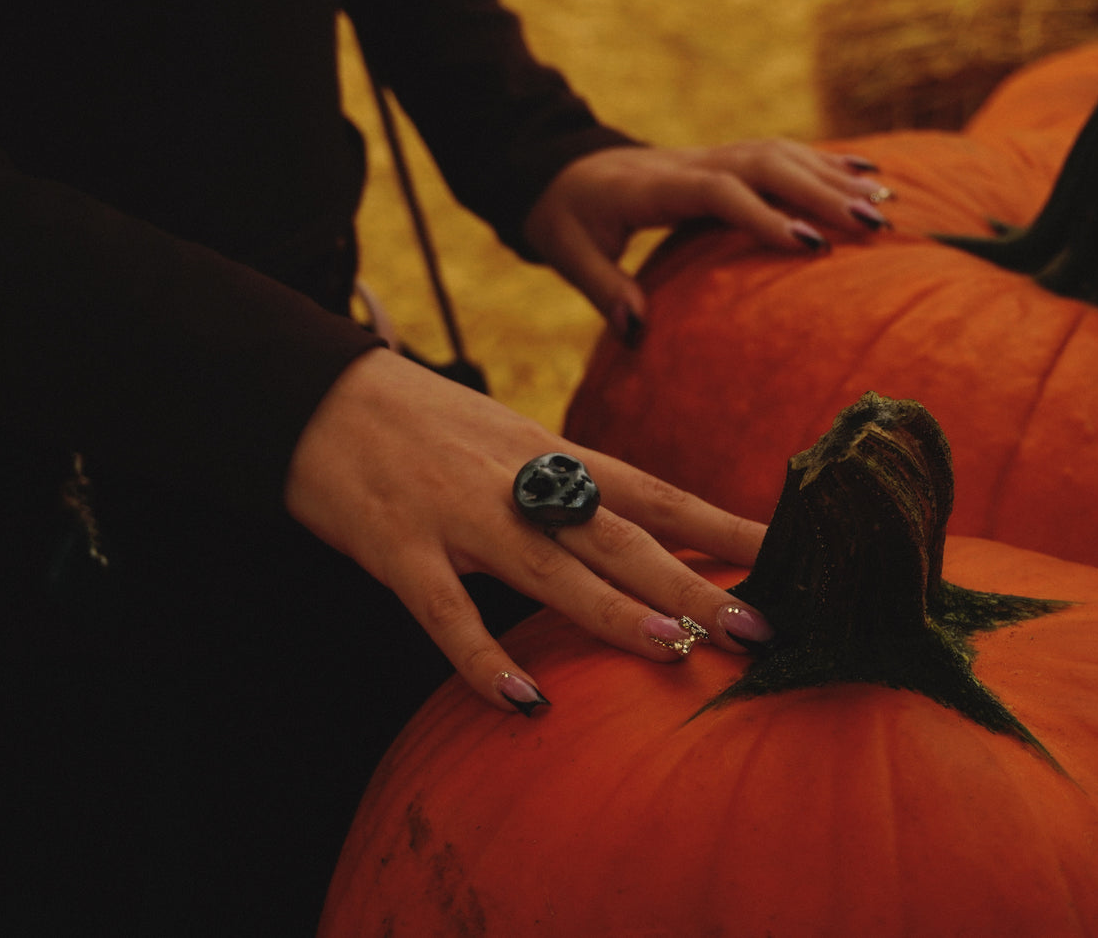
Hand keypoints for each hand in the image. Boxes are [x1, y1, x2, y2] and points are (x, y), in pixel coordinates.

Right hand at [284, 349, 771, 712]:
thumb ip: (559, 484)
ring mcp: (459, 516)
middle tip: (759, 626)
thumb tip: (622, 528)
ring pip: (550, 569)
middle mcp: (517, 482)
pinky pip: (447, 615)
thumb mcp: (501, 438)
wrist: (314, 393)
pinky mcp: (399, 549)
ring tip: (675, 648)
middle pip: (620, 535)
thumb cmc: (416, 421)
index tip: (783, 553)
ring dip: (614, 611)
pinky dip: (484, 662)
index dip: (720, 525)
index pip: (653, 493)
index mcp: (548, 454)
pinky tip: (525, 703)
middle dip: (693, 581)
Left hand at [521, 140, 893, 343]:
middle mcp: (689, 163)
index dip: (763, 214)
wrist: (560, 171)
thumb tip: (638, 334)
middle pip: (763, 164)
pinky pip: (779, 153)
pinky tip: (867, 177)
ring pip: (779, 154)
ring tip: (883, 206)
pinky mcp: (723, 159)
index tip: (807, 244)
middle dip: (820, 192)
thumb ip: (604, 291)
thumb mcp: (570, 256)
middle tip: (871, 224)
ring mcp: (710, 155)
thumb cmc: (568, 220)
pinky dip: (824, 163)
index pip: (718, 191)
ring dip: (833, 177)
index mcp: (653, 187)